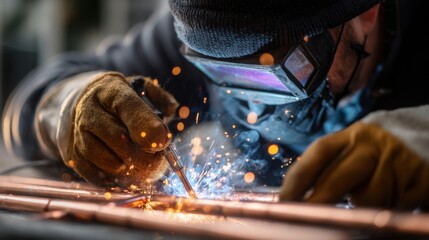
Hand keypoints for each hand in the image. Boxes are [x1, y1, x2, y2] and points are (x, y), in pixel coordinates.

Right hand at [66, 72, 178, 187]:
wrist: (77, 104)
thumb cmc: (118, 100)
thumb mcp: (138, 87)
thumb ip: (159, 97)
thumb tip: (173, 109)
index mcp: (111, 90)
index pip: (128, 107)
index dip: (147, 126)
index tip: (163, 142)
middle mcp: (90, 109)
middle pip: (117, 137)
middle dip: (142, 155)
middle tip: (158, 162)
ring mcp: (77, 132)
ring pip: (103, 157)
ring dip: (127, 169)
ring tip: (143, 170)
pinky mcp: (72, 153)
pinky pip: (92, 173)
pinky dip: (112, 180)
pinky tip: (126, 176)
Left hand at [279, 122, 428, 209]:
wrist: (421, 140)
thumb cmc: (375, 152)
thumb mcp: (352, 149)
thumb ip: (329, 167)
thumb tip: (294, 196)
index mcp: (349, 136)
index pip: (318, 154)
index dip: (297, 179)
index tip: (284, 200)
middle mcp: (370, 145)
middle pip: (338, 178)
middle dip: (318, 202)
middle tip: (306, 218)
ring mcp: (396, 161)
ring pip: (369, 198)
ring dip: (364, 207)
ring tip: (368, 199)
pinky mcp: (419, 177)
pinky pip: (396, 204)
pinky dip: (389, 207)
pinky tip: (391, 198)